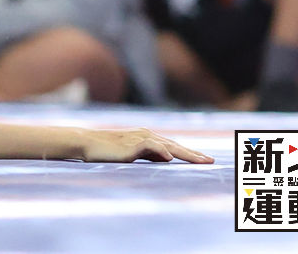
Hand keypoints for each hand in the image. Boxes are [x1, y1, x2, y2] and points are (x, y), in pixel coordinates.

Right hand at [80, 127, 212, 163]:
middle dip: (194, 154)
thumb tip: (166, 159)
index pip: (173, 146)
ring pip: (167, 145)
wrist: (86, 143)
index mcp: (147, 137)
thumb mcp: (132, 153)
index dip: (190, 153)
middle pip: (175, 145)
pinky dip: (160, 150)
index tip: (205, 160)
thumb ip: (149, 155)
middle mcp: (146, 135)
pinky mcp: (131, 144)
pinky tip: (169, 157)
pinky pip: (149, 146)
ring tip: (199, 161)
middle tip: (211, 161)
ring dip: (185, 153)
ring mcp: (139, 138)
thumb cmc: (107, 150)